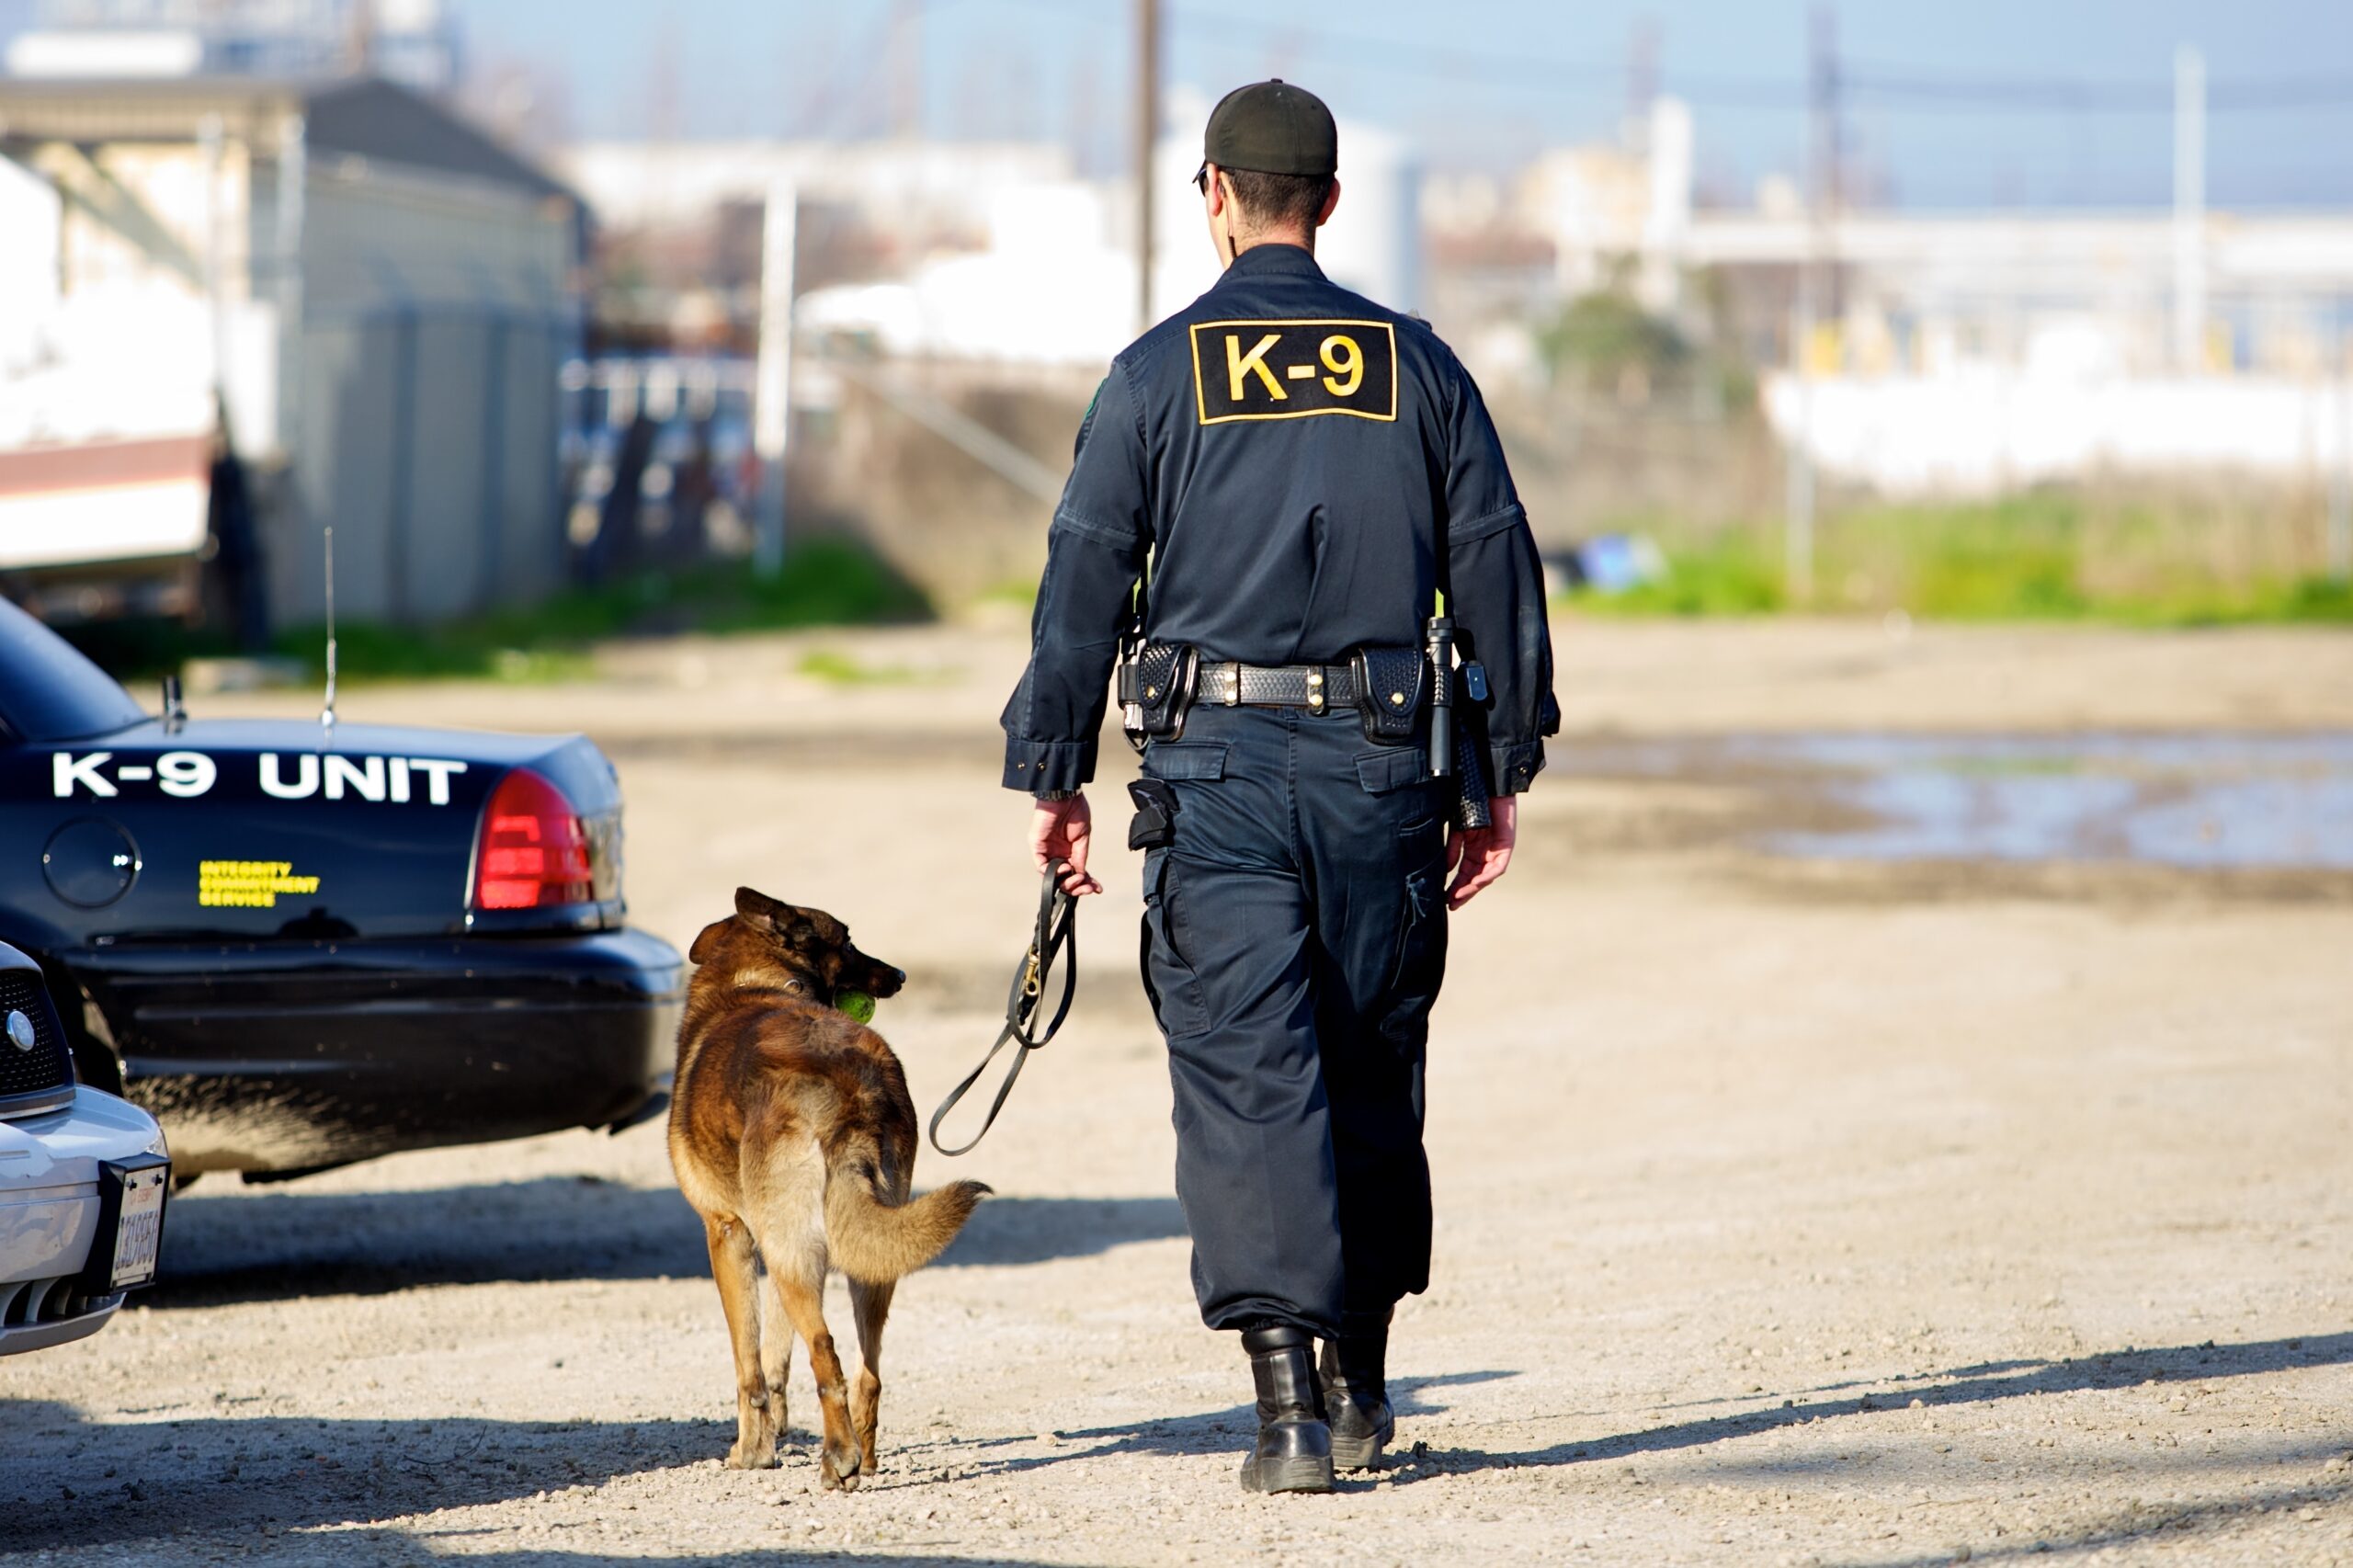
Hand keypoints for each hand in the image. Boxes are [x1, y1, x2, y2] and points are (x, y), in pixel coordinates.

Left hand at [1030, 793, 1103, 896]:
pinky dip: (1053, 872)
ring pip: (1053, 876)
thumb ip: (1080, 856)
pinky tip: (1065, 868)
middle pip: (1064, 879)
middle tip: (1087, 888)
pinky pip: (1041, 866)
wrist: (1065, 795)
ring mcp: (1047, 851)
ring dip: (1066, 883)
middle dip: (1076, 887)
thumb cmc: (1075, 810)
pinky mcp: (1037, 847)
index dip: (1085, 883)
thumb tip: (1081, 874)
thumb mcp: (1082, 837)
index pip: (1075, 873)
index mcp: (1069, 851)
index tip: (1096, 889)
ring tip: (1077, 880)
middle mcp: (1057, 853)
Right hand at [1444, 795, 1516, 909]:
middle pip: (1474, 878)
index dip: (1454, 886)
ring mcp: (1497, 849)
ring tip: (1459, 896)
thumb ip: (1453, 849)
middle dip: (1463, 892)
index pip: (1464, 873)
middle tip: (1451, 904)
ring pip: (1486, 876)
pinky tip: (1476, 882)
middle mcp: (1485, 852)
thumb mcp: (1457, 829)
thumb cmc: (1470, 803)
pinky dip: (1487, 876)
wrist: (1485, 783)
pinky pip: (1498, 866)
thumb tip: (1446, 871)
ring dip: (1473, 887)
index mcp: (1472, 848)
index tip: (1443, 898)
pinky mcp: (1507, 845)